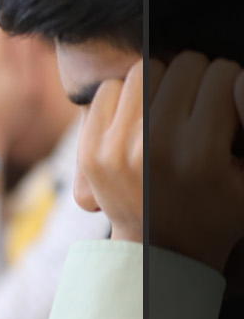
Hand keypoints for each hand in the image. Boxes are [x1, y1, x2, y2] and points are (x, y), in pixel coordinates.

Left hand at [76, 52, 243, 271]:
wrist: (163, 252)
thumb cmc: (221, 209)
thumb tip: (238, 77)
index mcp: (200, 153)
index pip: (222, 73)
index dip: (231, 84)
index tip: (226, 107)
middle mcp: (153, 149)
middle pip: (183, 65)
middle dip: (198, 80)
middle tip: (199, 107)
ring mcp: (115, 150)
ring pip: (145, 70)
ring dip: (162, 84)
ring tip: (170, 111)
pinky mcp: (90, 152)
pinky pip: (109, 90)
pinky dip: (126, 97)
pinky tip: (140, 120)